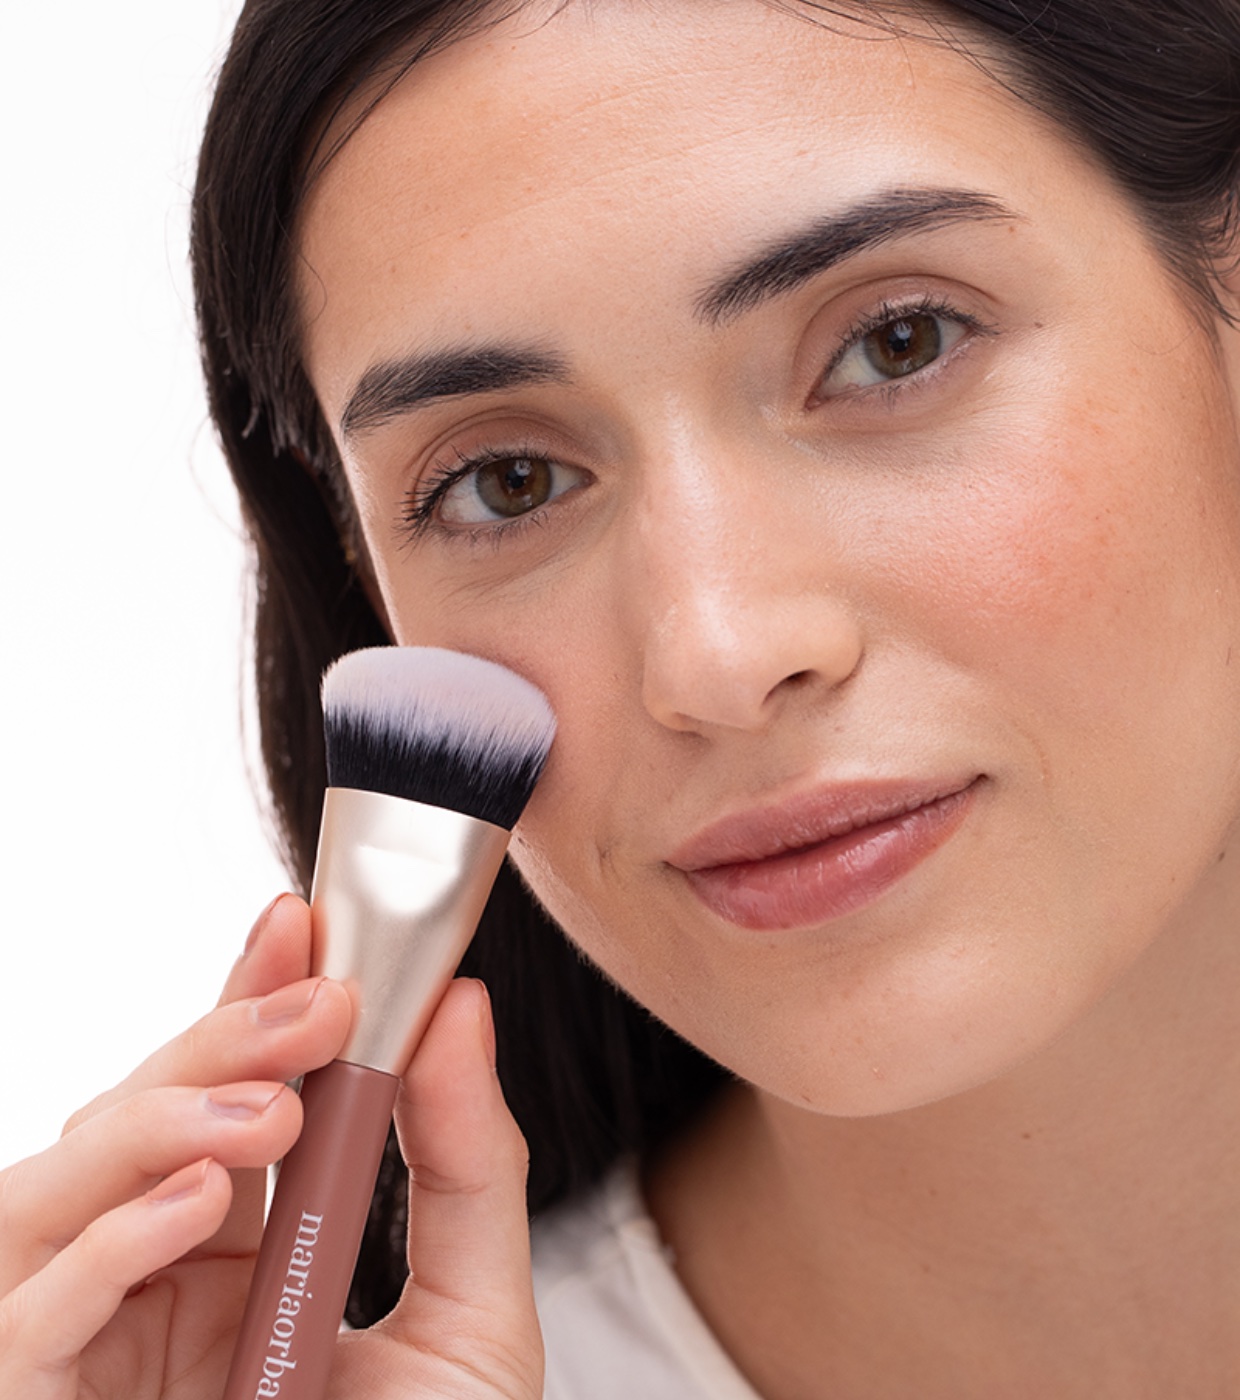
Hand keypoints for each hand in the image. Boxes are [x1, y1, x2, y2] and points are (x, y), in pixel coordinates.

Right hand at [0, 895, 543, 1399]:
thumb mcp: (473, 1322)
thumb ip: (468, 1164)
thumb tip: (461, 1007)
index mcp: (241, 1253)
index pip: (224, 1094)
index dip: (248, 999)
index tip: (301, 918)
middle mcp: (150, 1285)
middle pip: (137, 1119)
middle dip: (219, 1039)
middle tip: (313, 990)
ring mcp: (86, 1346)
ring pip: (52, 1189)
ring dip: (159, 1121)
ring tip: (275, 1110)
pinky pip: (26, 1314)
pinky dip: (101, 1246)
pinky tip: (201, 1204)